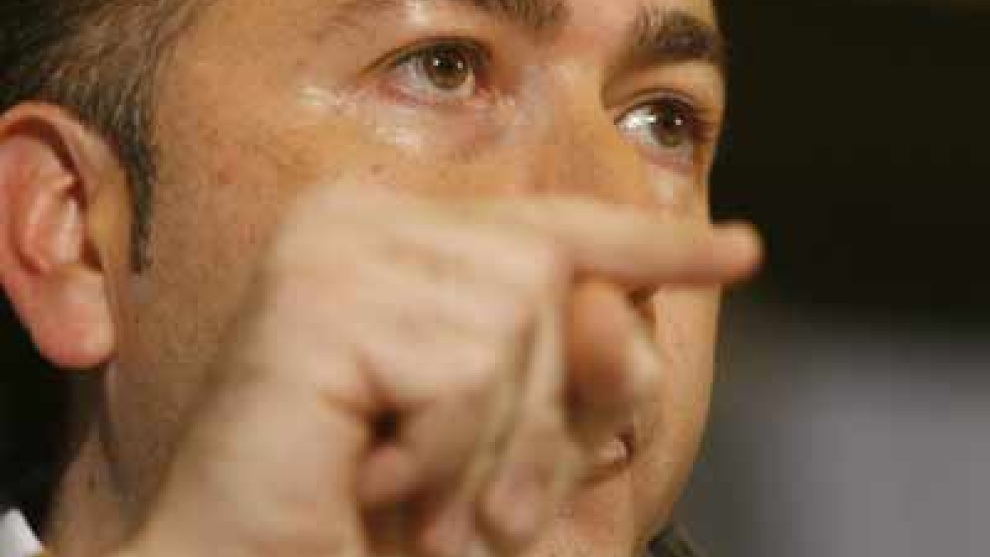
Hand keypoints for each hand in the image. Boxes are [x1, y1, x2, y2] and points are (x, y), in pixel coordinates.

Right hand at [122, 186, 758, 556]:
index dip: (649, 247)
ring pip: (518, 322)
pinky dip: (447, 454)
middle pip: (550, 277)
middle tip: (497, 517)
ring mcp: (332, 248)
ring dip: (494, 449)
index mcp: (399, 240)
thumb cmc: (376, 518)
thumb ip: (581, 380)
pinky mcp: (313, 298)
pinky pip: (462, 370)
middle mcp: (358, 218)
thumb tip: (626, 313)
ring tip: (432, 509)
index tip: (738, 255)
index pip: (550, 226)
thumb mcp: (514, 448)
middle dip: (552, 415)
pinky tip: (381, 480)